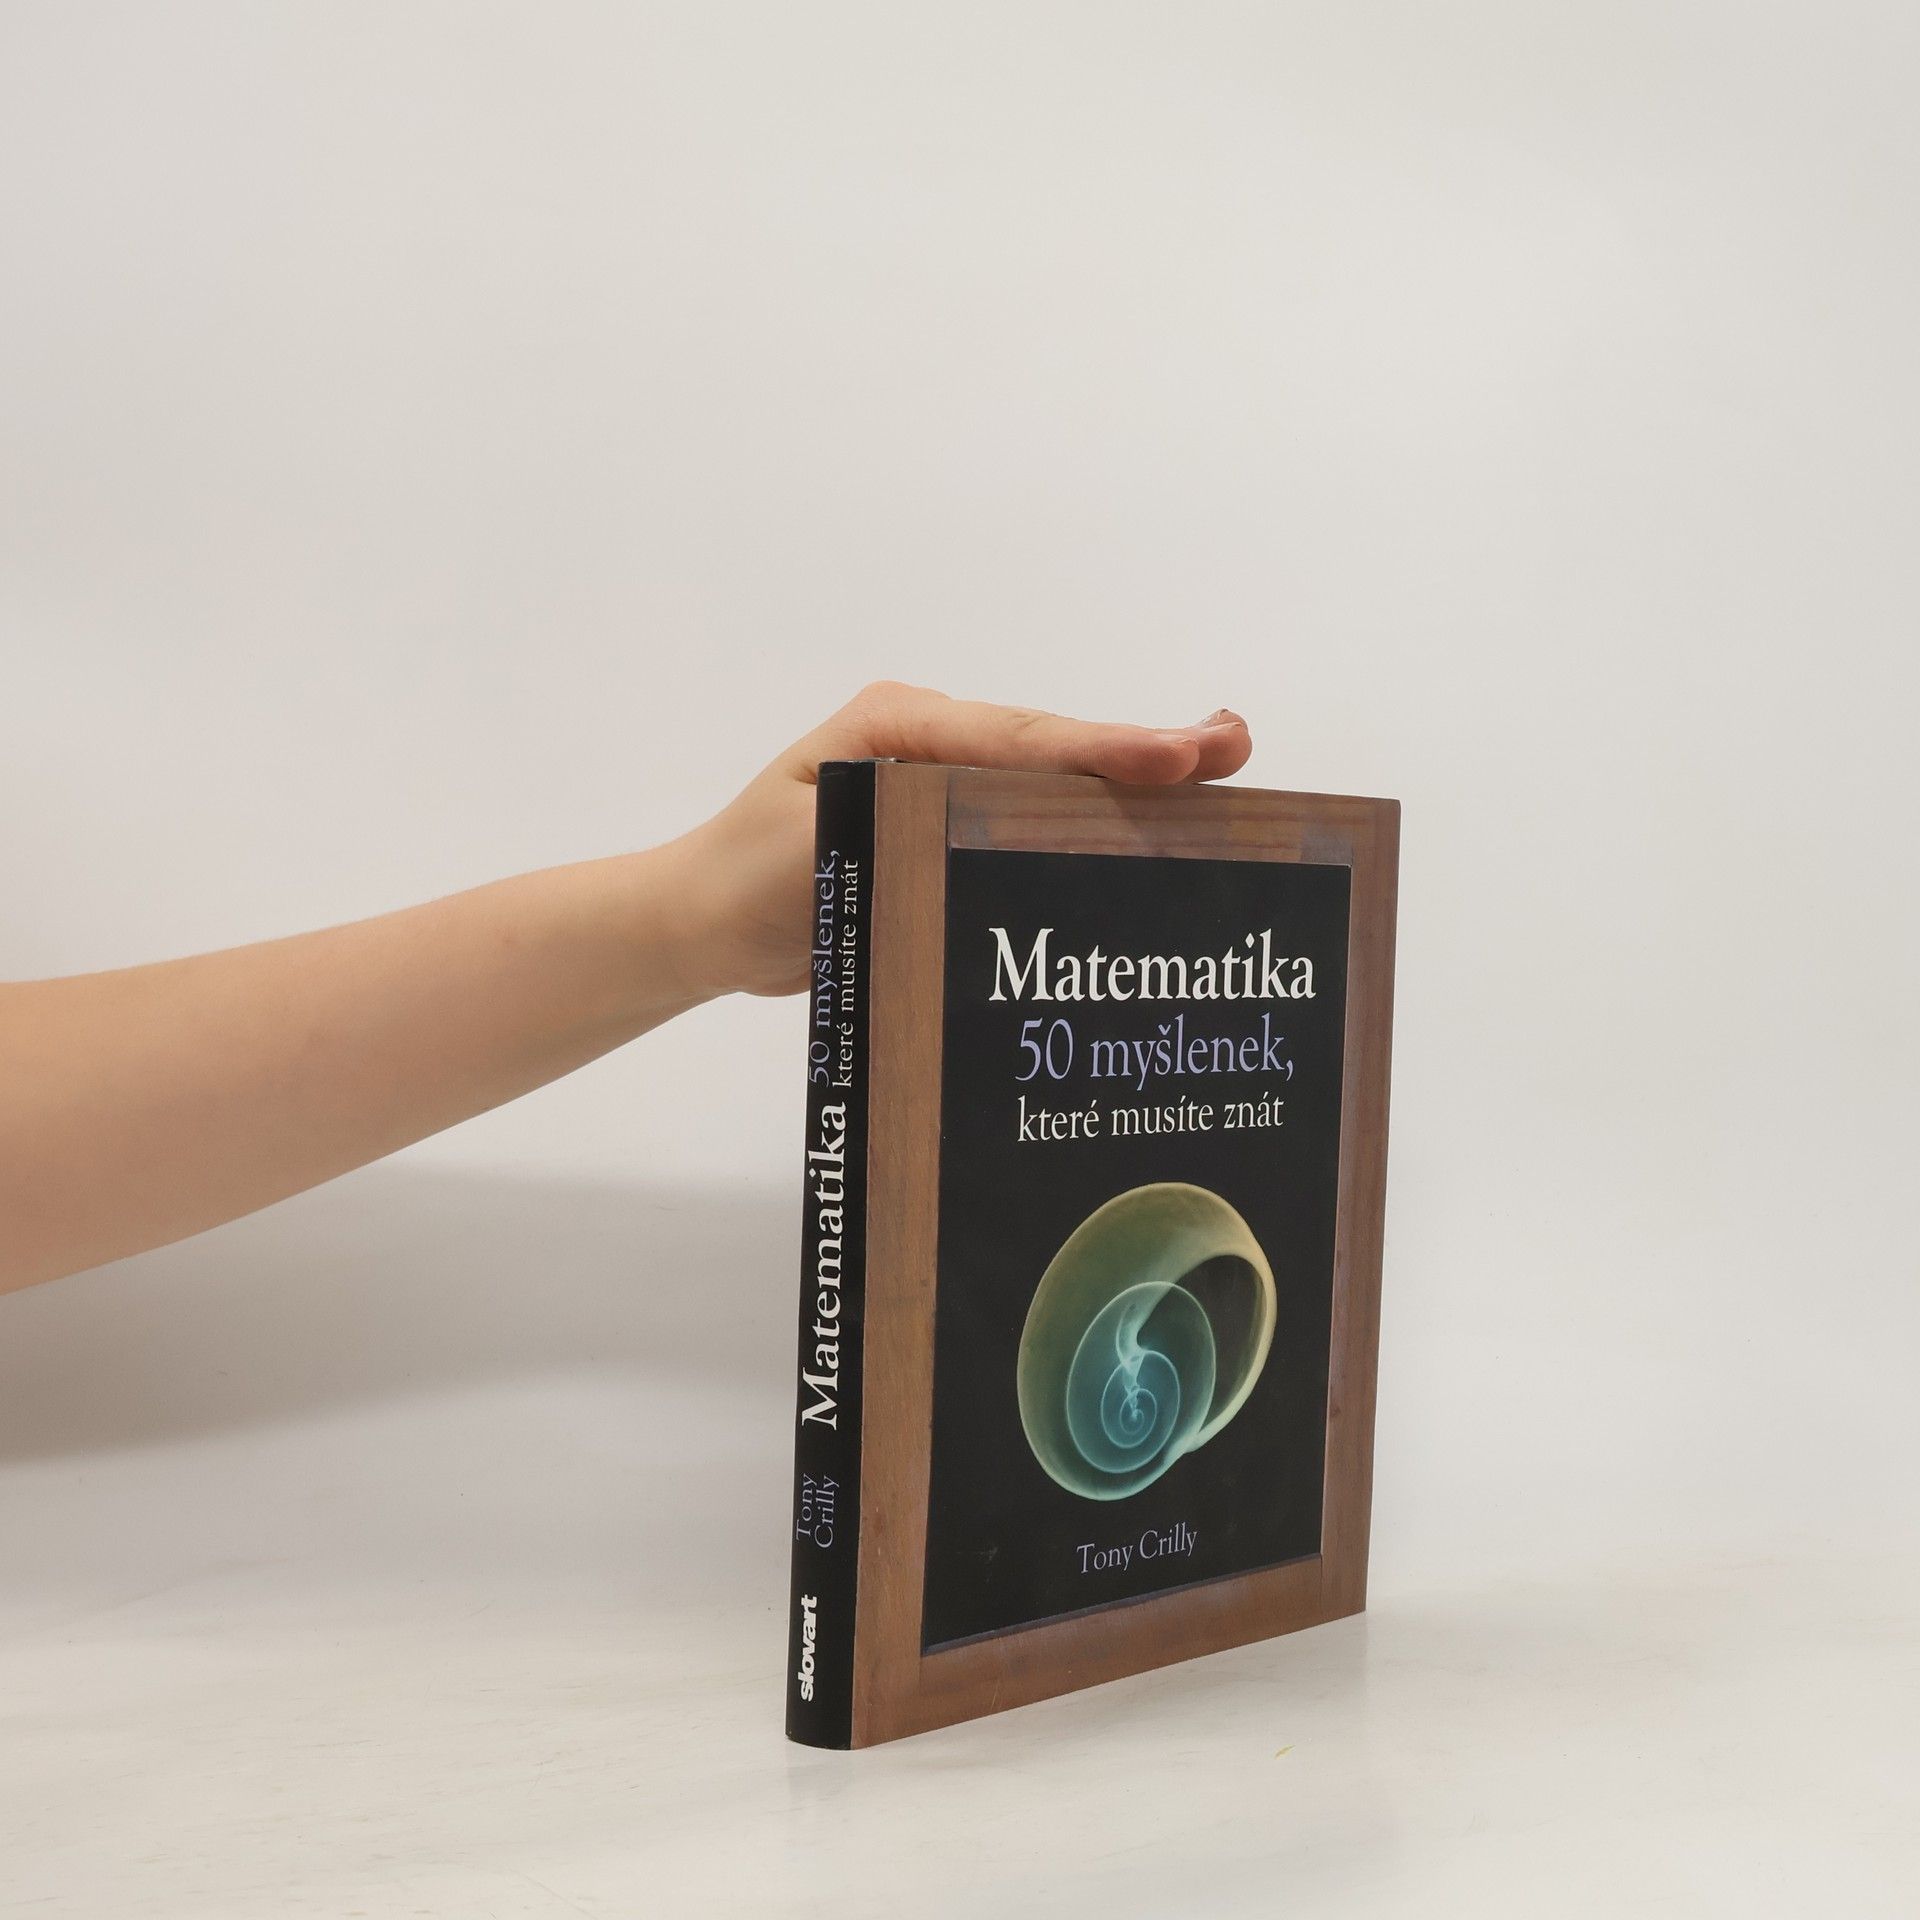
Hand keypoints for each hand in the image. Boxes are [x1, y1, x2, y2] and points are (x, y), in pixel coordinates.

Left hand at [681, 682, 1252, 996]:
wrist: (699, 924)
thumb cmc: (742, 883)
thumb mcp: (811, 853)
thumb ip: (893, 833)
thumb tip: (987, 828)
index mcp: (899, 729)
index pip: (1020, 739)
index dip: (1105, 751)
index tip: (1180, 758)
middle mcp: (930, 744)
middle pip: (1053, 750)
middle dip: (1144, 753)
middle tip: (1234, 749)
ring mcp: (944, 783)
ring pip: (1054, 782)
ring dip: (1133, 785)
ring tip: (1220, 777)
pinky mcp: (948, 828)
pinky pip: (1032, 822)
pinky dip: (1093, 826)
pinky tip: (1154, 836)